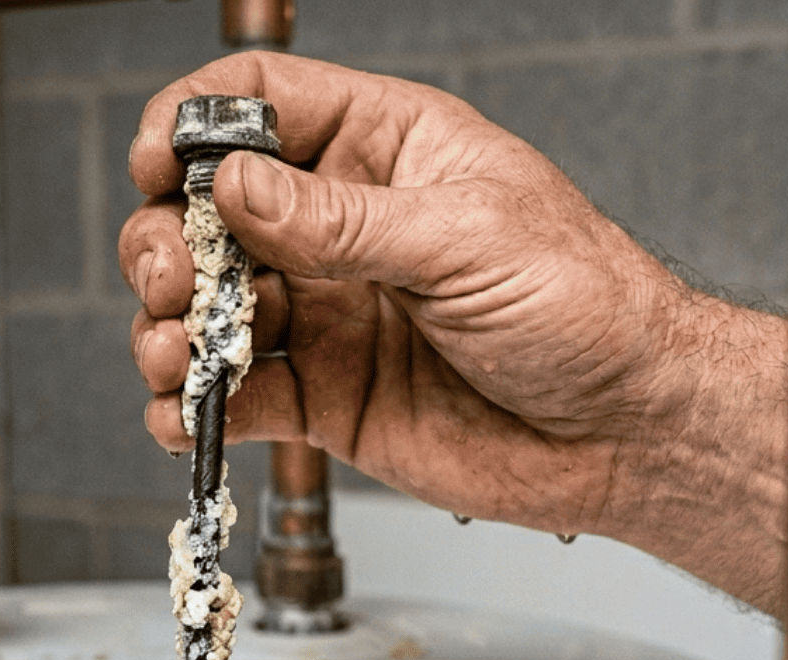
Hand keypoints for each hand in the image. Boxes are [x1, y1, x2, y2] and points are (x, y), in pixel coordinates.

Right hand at [119, 52, 772, 540]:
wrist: (629, 430)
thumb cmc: (589, 306)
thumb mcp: (465, 238)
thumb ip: (340, 220)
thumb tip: (237, 187)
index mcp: (385, 149)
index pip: (261, 102)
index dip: (194, 121)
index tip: (157, 162)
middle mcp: (342, 227)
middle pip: (207, 211)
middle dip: (165, 242)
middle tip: (174, 282)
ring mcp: (328, 313)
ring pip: (206, 307)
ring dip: (168, 331)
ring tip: (179, 357)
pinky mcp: (324, 397)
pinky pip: (236, 396)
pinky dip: (194, 410)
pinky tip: (191, 416)